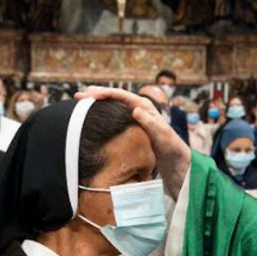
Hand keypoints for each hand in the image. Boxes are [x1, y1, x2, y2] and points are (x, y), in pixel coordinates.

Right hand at [75, 87, 191, 198]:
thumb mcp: (162, 136)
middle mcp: (141, 109)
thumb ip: (150, 123)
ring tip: (81, 102)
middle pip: (115, 97)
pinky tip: (94, 116)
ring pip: (114, 105)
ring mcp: (138, 117)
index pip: (121, 96)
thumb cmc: (172, 149)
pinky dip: (104, 112)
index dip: (104, 94)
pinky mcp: (135, 127)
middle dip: (97, 94)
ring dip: (98, 102)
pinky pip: (116, 115)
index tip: (88, 95)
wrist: (178, 161)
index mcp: (145, 107)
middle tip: (78, 95)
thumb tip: (135, 109)